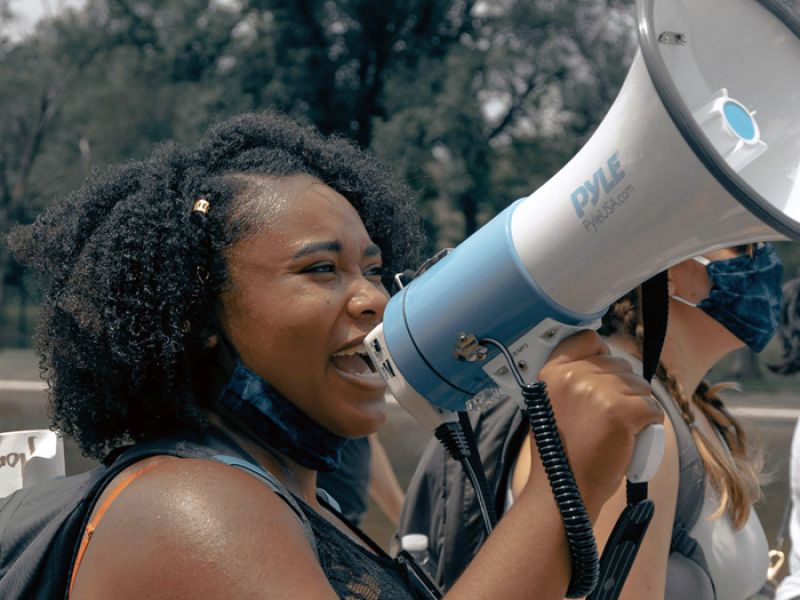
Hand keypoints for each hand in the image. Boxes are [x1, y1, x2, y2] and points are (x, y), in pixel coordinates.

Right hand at [532, 330, 662, 515]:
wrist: (562, 493)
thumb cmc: (559, 456)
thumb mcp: (550, 406)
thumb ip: (569, 382)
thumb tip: (602, 365)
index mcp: (552, 372)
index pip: (587, 340)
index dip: (601, 356)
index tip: (603, 375)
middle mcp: (573, 377)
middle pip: (619, 365)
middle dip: (623, 388)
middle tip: (611, 416)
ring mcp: (598, 393)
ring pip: (639, 386)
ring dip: (638, 406)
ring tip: (621, 429)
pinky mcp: (622, 412)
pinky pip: (653, 408)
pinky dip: (651, 423)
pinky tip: (636, 436)